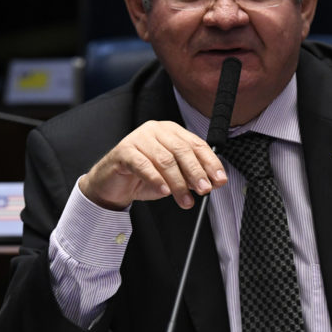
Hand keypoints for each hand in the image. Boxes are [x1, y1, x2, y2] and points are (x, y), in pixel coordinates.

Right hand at [80, 120, 227, 210]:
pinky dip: (156, 179)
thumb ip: (190, 177)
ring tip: (184, 200)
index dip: (210, 162)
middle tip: (204, 190)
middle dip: (196, 172)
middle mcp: (157, 130)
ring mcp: (139, 138)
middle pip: (182, 150)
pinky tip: (164, 191)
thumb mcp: (172, 178)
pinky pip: (143, 164)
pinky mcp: (124, 150)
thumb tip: (213, 182)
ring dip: (178, 182)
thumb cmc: (143, 177)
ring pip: (165, 159)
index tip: (219, 179)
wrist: (112, 184)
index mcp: (172, 132)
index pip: (196, 144)